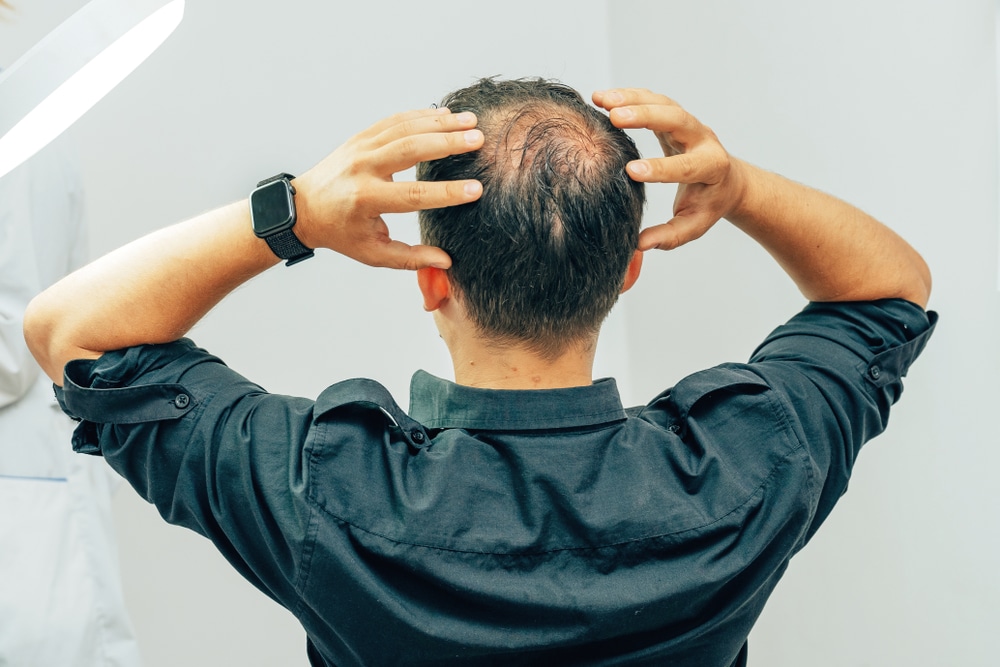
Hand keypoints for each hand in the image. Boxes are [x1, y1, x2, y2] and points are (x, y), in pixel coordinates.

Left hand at [292, 107, 484, 269]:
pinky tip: (447, 115)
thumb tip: (446, 261)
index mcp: (366, 200)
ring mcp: (361, 148)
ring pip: (405, 128)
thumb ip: (411, 258)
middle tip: (479, 139)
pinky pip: (395, 121)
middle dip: (447, 142)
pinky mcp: (361, 137)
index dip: (447, 193)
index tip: (476, 189)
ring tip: (472, 121)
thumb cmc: (342, 234)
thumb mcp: (373, 253)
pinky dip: (422, 115)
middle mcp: (362, 169)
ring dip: (441, 123)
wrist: (304, 208)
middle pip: (410, 149)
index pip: (413, 195)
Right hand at [592, 88, 743, 250]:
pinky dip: (628, 95)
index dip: (660, 168)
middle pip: (677, 120)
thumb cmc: (708, 204)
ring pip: (663, 103)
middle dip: (646, 116)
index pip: (686, 166)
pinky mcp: (674, 115)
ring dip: (631, 99)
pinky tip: (602, 98)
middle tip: (614, 117)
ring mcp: (689, 124)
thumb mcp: (693, 225)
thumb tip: (640, 245)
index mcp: (711, 167)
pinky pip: (653, 99)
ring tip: (599, 100)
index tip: (631, 171)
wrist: (727, 179)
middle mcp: (703, 139)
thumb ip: (669, 237)